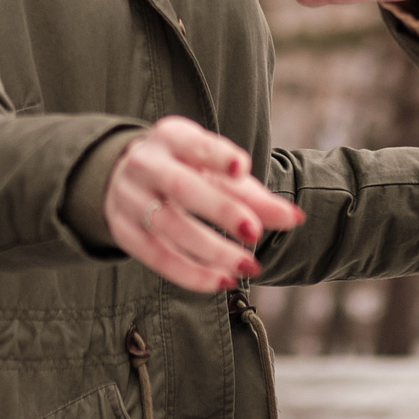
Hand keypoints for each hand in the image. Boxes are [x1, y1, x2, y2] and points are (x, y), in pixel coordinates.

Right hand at [105, 117, 305, 293]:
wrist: (124, 178)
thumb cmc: (186, 170)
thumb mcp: (215, 172)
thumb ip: (253, 194)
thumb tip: (295, 219)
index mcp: (171, 137)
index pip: (195, 144)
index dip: (217, 156)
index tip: (242, 167)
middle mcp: (146, 164)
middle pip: (183, 188)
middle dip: (220, 210)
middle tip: (255, 232)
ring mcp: (130, 198)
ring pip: (170, 226)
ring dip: (212, 250)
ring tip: (248, 266)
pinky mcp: (124, 232)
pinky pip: (157, 257)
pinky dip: (190, 273)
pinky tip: (222, 281)